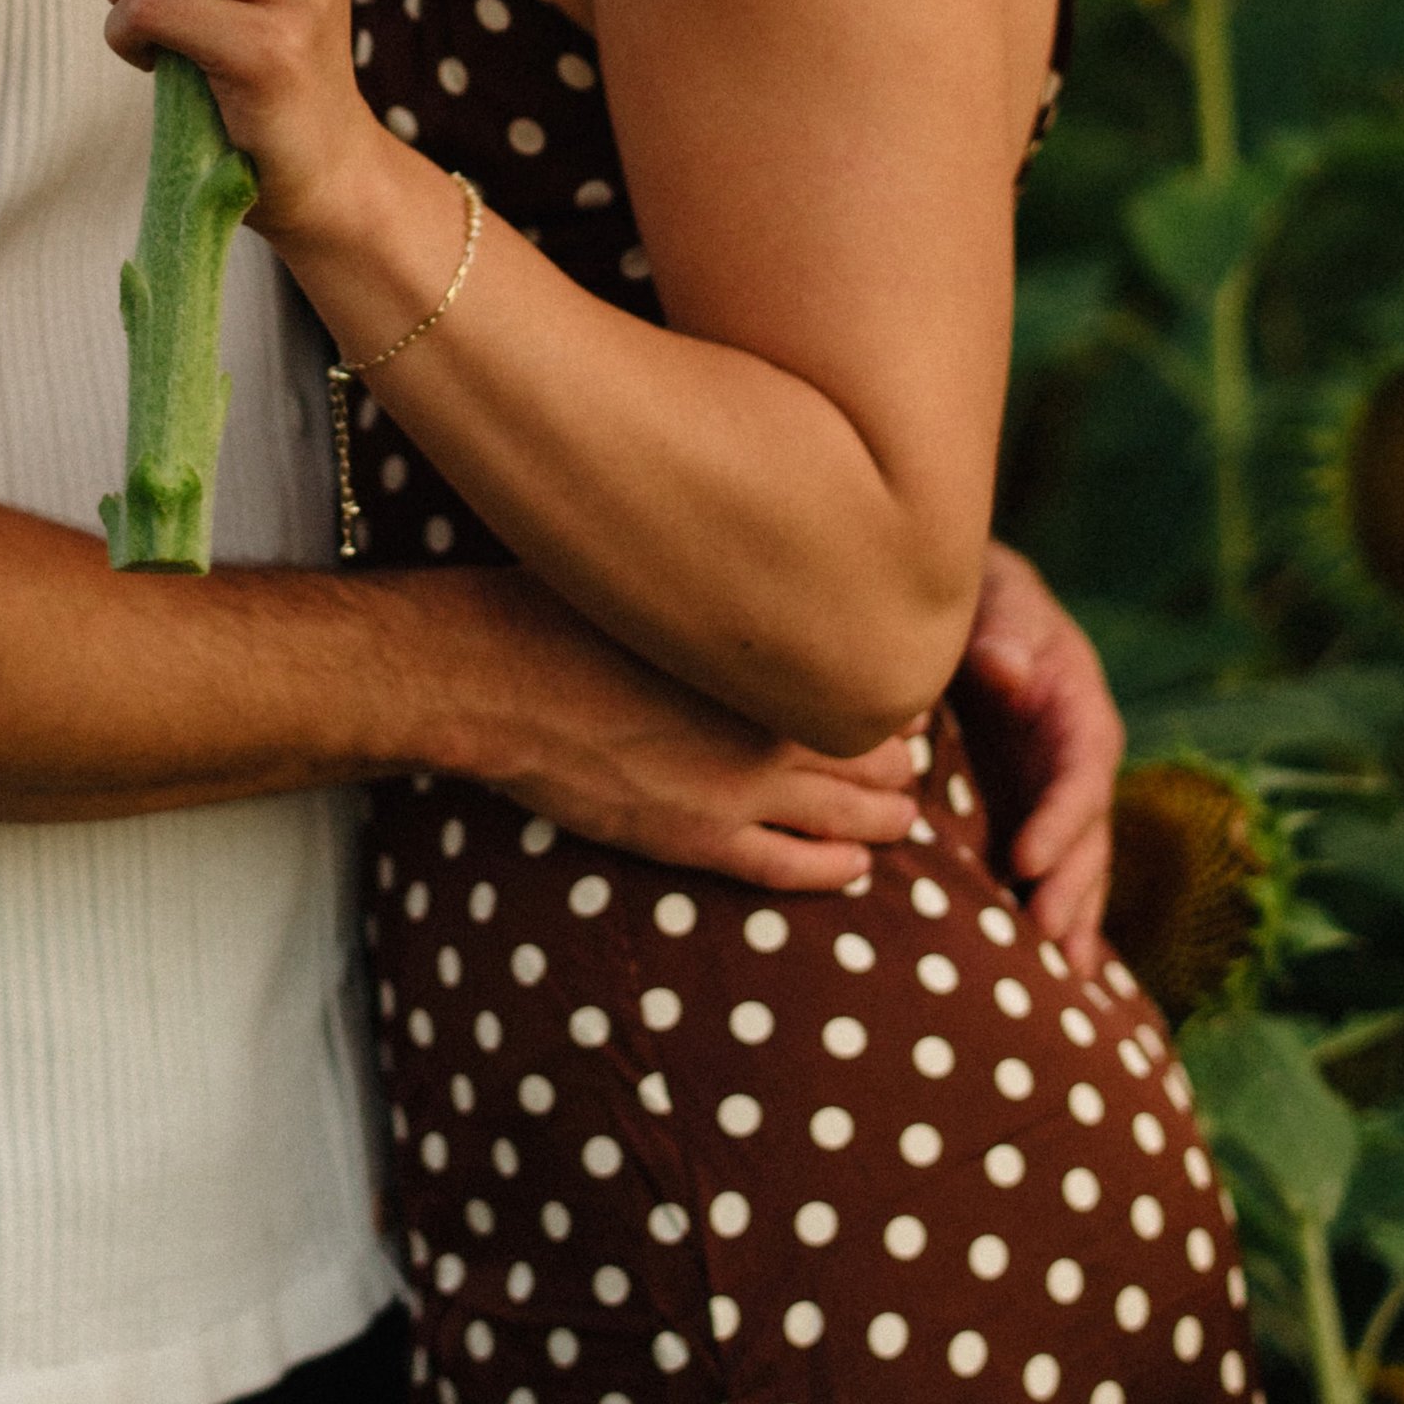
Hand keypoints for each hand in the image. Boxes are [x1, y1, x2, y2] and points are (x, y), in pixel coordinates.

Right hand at [452, 573, 924, 888]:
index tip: (899, 689)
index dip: (892, 690)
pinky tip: (856, 868)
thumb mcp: (657, 569)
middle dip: (898, 758)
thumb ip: (718, 573)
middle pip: (871, 753)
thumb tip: (750, 533)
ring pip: (845, 816)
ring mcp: (733, 790)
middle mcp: (766, 725)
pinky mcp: (693, 838)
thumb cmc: (561, 603)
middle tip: (912, 758)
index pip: (866, 680)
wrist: (491, 675)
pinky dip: (832, 870)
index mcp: (764, 655)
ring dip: (883, 817)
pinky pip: (787, 867)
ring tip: (903, 815)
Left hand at [956, 542, 1121, 968]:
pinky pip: (1048, 874)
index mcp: (1080, 713)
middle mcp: (1079, 766)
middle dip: (1072, 889)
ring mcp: (1057, 799)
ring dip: (1070, 918)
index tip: (1025, 860)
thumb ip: (1004, 633)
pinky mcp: (1030, 819)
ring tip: (1062, 981)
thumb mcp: (1000, 600)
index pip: (1081, 773)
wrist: (979, 612)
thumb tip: (1008, 669)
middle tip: (1048, 941)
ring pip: (1077, 868)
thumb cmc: (988, 601)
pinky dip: (1055, 918)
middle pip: (1087, 836)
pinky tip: (1054, 980)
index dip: (1060, 818)